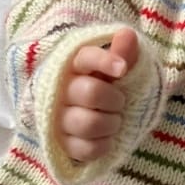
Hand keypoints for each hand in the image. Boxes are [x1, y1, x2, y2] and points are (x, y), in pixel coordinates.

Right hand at [56, 27, 138, 161]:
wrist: (90, 113)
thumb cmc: (106, 84)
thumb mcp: (116, 67)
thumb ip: (123, 53)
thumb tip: (126, 35)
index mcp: (74, 64)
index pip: (87, 57)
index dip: (106, 61)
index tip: (122, 70)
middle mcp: (60, 89)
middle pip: (91, 93)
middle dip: (115, 100)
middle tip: (120, 102)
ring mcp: (57, 118)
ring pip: (88, 123)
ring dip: (111, 124)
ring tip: (114, 120)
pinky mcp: (60, 143)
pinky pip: (85, 149)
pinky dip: (103, 145)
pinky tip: (106, 138)